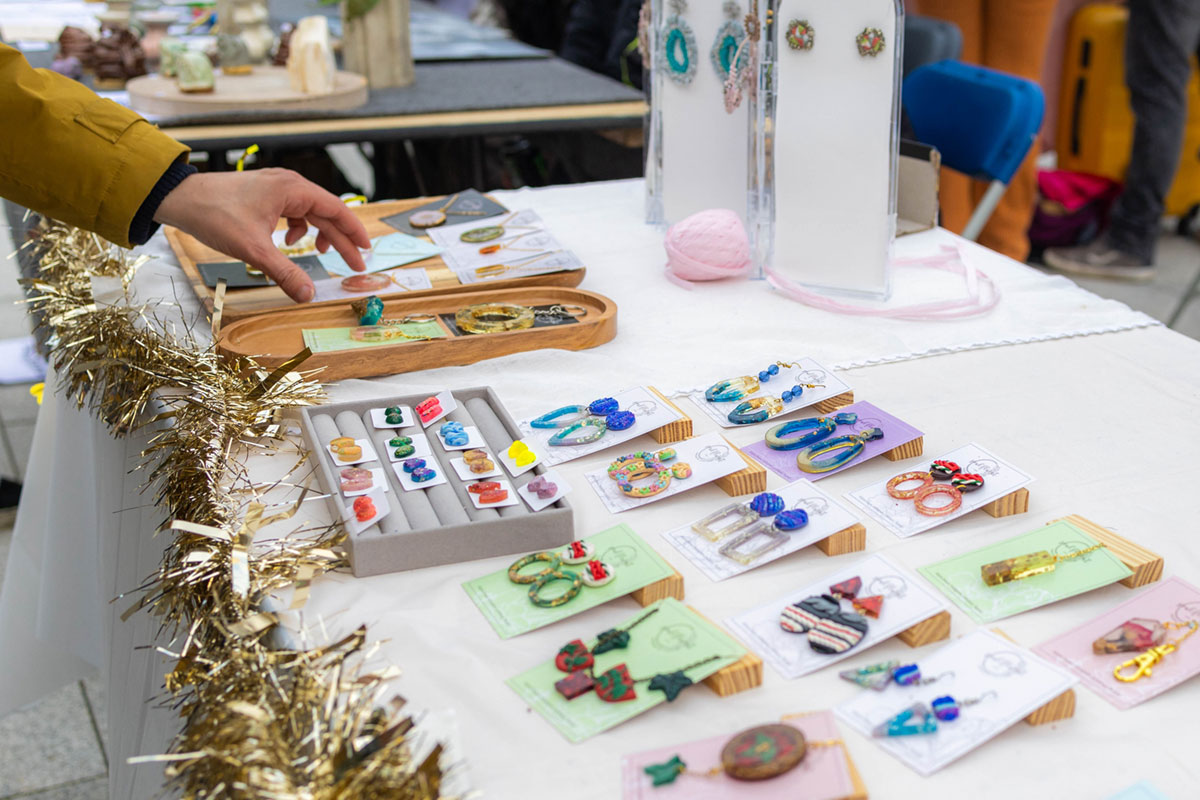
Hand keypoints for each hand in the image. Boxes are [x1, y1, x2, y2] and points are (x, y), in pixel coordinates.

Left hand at [154, 169, 370, 301]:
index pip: (336, 209)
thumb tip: (308, 295)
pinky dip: (297, 229)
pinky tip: (288, 242)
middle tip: (354, 264)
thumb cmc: (215, 214)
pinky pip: (293, 212)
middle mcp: (288, 185)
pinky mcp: (264, 196)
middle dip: (340, 240)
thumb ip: (284, 273)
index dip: (354, 231)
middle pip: (325, 213)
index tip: (367, 250)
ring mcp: (276, 189)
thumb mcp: (254, 249)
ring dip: (319, 234)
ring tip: (319, 254)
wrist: (180, 198)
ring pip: (309, 213)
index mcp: (293, 189)